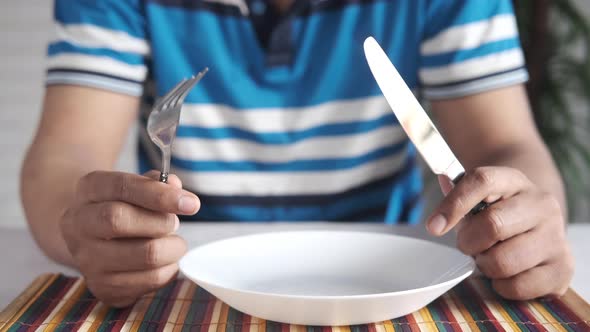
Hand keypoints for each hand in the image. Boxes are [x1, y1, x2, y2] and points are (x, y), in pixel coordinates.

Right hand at [60, 170, 199, 306]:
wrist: (93, 238)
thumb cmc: (123, 206)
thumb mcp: (135, 186)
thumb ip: (156, 183)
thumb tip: (174, 186)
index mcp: (88, 190)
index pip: (122, 187)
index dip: (159, 195)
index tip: (191, 203)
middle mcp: (78, 224)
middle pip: (119, 220)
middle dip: (160, 222)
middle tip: (174, 224)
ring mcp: (87, 259)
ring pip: (143, 255)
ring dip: (172, 248)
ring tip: (174, 243)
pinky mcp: (103, 287)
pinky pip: (149, 280)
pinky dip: (169, 269)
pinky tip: (165, 260)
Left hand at [426, 166, 573, 299]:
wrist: (538, 223)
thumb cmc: (499, 210)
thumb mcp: (480, 196)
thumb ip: (458, 194)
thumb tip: (443, 182)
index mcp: (515, 181)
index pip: (482, 182)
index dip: (454, 204)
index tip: (433, 226)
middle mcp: (541, 205)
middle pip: (493, 225)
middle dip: (469, 242)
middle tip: (469, 245)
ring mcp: (555, 236)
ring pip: (504, 261)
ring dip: (486, 266)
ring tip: (490, 257)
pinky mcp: (562, 268)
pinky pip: (517, 286)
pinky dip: (502, 285)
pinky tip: (507, 273)